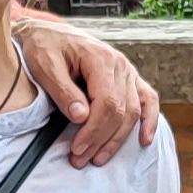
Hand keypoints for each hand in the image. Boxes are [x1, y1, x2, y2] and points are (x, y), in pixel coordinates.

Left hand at [13, 19, 159, 167]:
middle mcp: (120, 65)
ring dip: (117, 139)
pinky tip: (144, 140)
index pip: (108, 103)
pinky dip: (149, 120)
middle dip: (101, 140)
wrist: (46, 32)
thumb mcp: (45, 66)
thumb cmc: (43, 47)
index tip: (76, 148)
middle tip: (79, 160)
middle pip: (121, 111)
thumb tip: (82, 117)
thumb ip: (63, 91)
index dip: (94, 130)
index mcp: (100, 59)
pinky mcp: (128, 78)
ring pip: (133, 112)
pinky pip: (147, 99)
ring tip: (98, 159)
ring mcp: (127, 71)